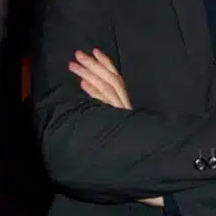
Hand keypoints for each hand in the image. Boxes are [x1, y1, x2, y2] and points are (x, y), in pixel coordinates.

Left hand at [68, 49, 159, 206]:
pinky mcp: (116, 123)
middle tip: (77, 54)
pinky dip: (94, 94)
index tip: (95, 50)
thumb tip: (88, 92)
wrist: (141, 165)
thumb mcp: (117, 124)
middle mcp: (123, 107)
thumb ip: (107, 108)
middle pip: (110, 80)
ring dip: (89, 74)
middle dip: (93, 65)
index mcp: (124, 105)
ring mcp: (120, 114)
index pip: (116, 78)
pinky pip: (105, 106)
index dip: (106, 63)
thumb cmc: (126, 144)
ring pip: (106, 89)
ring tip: (75, 65)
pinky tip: (82, 86)